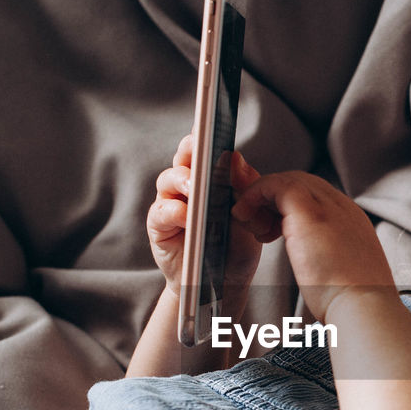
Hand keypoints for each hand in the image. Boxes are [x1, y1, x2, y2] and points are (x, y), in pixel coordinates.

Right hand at [146, 135, 263, 294]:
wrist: (222, 284)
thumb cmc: (236, 247)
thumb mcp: (251, 217)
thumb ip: (244, 188)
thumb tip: (235, 157)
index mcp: (212, 178)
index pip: (207, 150)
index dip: (206, 136)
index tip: (209, 124)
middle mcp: (189, 185)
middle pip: (184, 157)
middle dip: (190, 149)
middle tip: (198, 148)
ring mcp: (172, 204)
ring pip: (169, 179)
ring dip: (182, 179)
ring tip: (195, 187)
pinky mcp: (159, 226)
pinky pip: (161, 212)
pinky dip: (174, 211)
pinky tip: (186, 215)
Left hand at [233, 171, 395, 321]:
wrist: (364, 307)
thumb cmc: (352, 302)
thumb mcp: (344, 274)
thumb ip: (330, 260)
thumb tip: (318, 268)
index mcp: (351, 221)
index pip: (315, 195)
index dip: (288, 205)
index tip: (273, 227)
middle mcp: (341, 208)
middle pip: (300, 182)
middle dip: (273, 199)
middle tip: (259, 224)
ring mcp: (327, 207)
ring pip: (286, 181)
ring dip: (261, 198)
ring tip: (253, 226)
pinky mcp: (308, 213)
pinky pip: (274, 187)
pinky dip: (254, 197)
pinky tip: (246, 217)